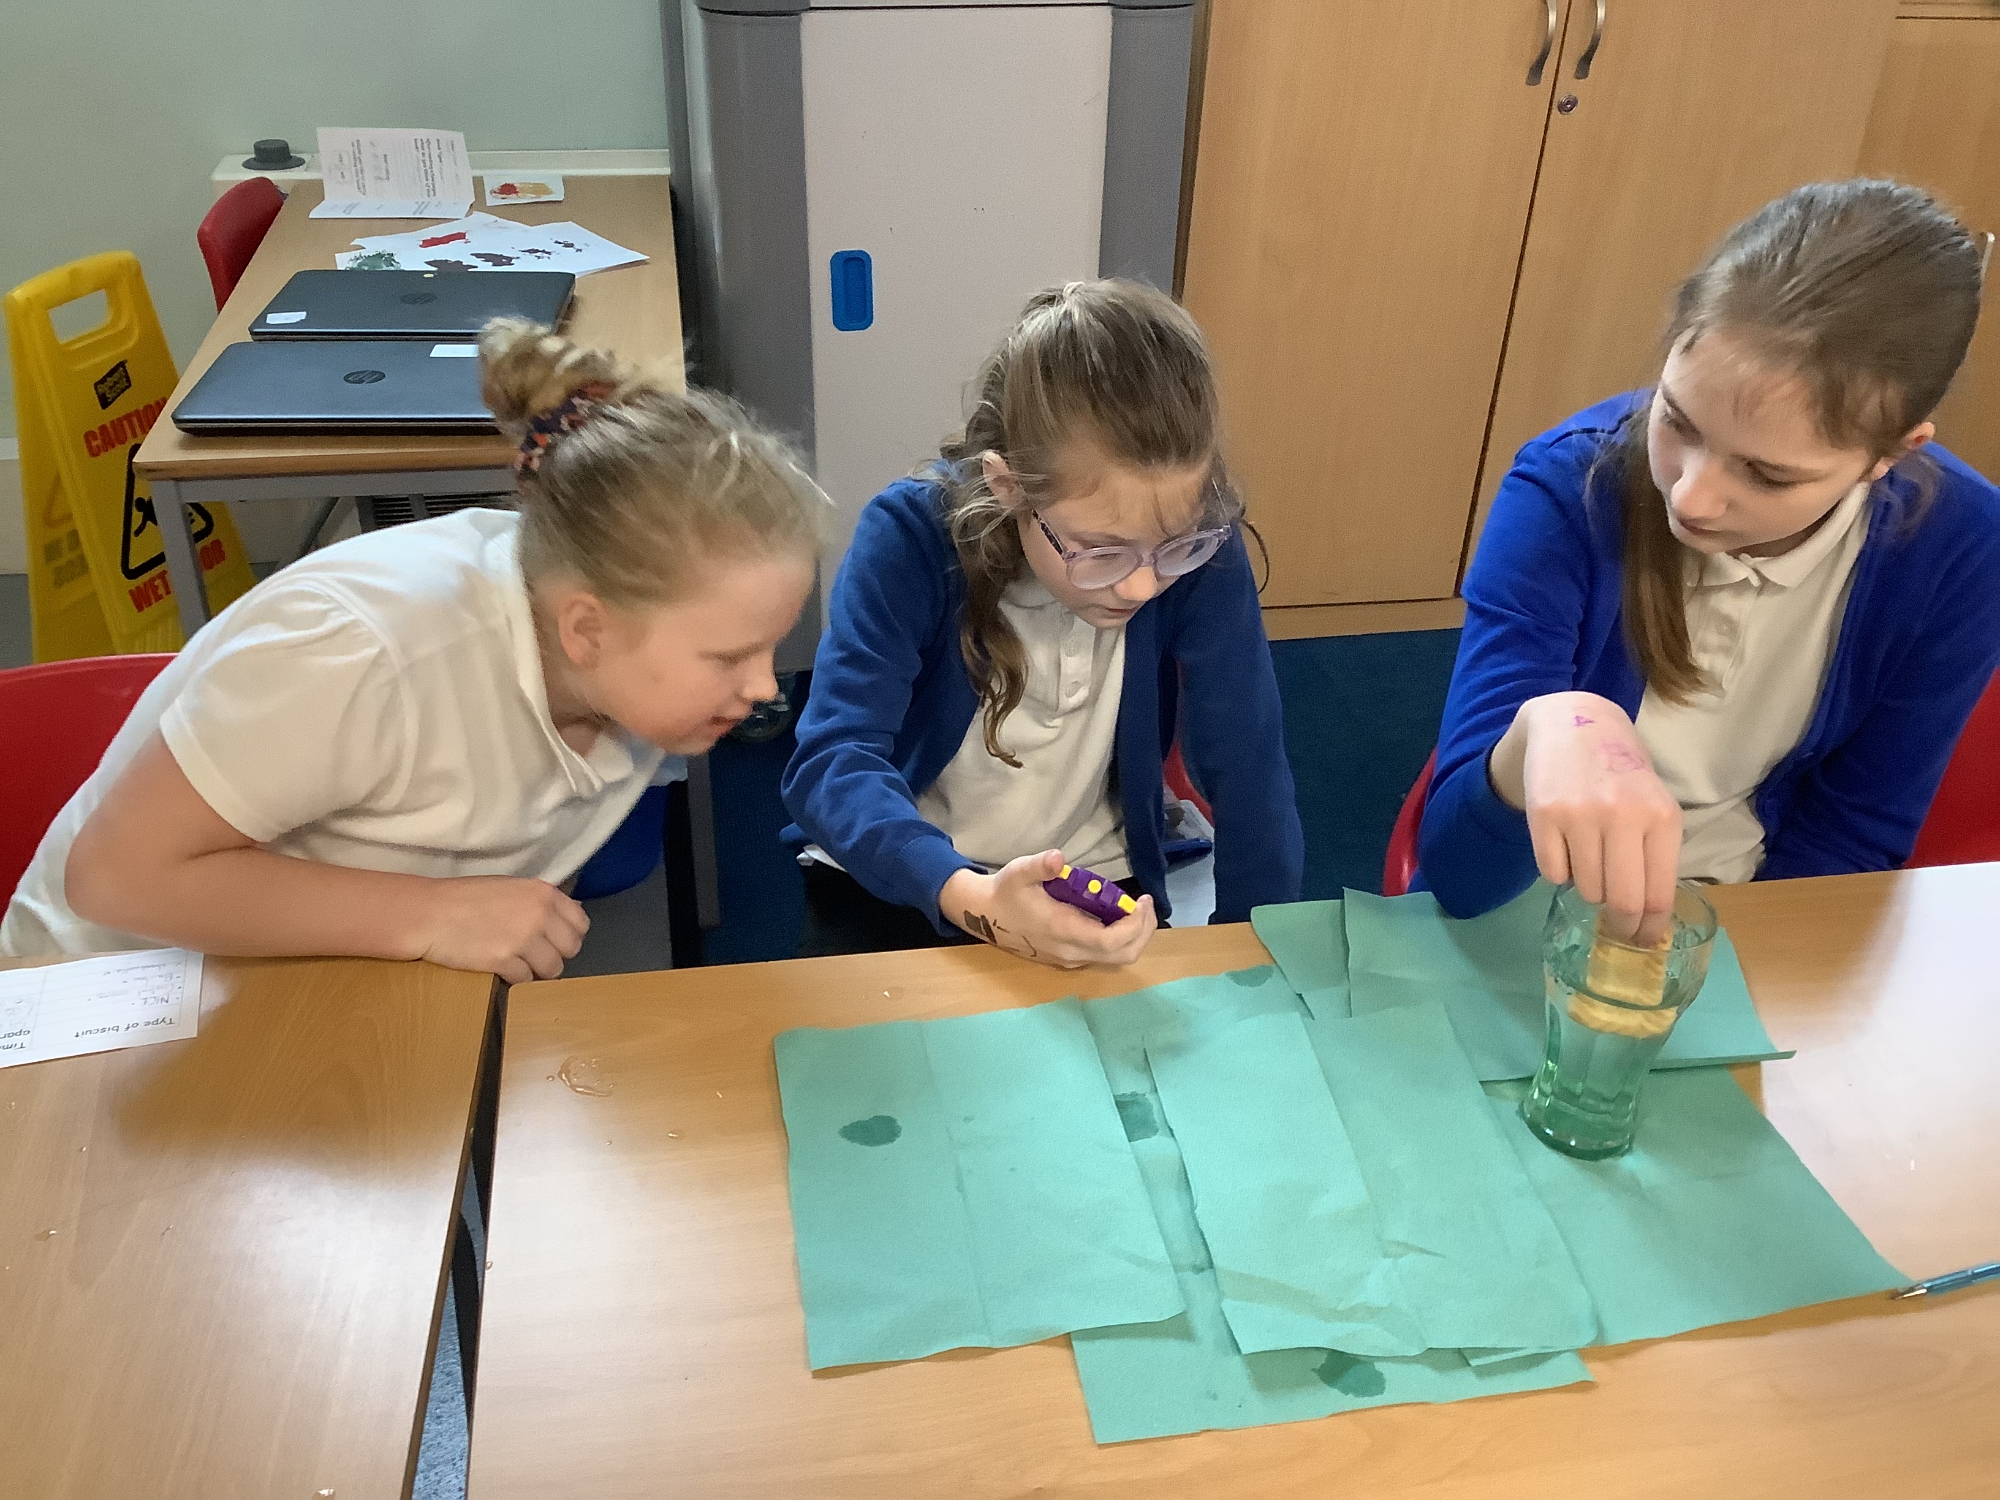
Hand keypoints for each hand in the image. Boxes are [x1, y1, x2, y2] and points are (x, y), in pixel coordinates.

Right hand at [414, 876, 590, 983]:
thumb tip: (570, 916)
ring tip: (516, 963)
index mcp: (544, 893)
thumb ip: (541, 903)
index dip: (568, 935)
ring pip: (553, 969)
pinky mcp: (504, 961)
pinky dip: (515, 978)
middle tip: (534, 955)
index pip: (580, 923)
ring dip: (537, 971)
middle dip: (555, 955)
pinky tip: (500, 968)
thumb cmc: (467, 898)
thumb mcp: (512, 888)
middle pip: (571, 949)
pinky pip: (526, 980)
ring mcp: (523, 938)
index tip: (553, 940)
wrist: (429, 913)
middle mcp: (539, 914)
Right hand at [941, 850, 1157, 969]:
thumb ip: (1038, 865)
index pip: (1111, 941)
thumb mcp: (1018, 872)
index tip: (1141, 900)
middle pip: (1123, 955)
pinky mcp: (1069, 958)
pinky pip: (1105, 956)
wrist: (984, 916)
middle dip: (1143, 931)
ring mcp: (1070, 958)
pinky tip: (1118, 916)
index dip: (1135, 924)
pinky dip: (1121, 939)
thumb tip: (1058, 856)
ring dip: (1135, 937)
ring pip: (1116, 959)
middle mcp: (1070, 951)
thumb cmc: (1005, 892)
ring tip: (1138, 910)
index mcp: (1063, 931)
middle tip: (1146, 905)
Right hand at [1489, 693, 1680, 944]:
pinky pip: (1552, 873)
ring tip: (1590, 858)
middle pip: (1623, 902)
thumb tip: (1649, 919)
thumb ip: (1654, 854)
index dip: (1649, 929)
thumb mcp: (1653, 805)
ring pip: (1586, 889)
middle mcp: (1624, 816)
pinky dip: (1559, 870)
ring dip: (1588, 887)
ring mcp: (1582, 816)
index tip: (1642, 942)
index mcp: (1661, 818)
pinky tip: (1565, 843)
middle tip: (1616, 930)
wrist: (1572, 723)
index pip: (1658, 895)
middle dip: (1620, 925)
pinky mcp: (1544, 815)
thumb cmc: (1620, 770)